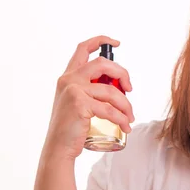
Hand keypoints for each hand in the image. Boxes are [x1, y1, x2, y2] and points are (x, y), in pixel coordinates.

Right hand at [42, 35, 134, 161]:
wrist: (59, 148)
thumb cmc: (72, 128)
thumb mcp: (78, 102)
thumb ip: (91, 90)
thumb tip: (119, 86)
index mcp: (68, 76)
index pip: (83, 49)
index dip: (100, 41)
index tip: (116, 43)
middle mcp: (69, 79)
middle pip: (103, 64)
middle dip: (122, 73)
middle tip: (130, 89)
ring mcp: (73, 91)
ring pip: (111, 90)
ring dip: (126, 104)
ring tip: (130, 117)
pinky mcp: (80, 104)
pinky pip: (109, 109)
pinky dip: (121, 118)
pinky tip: (126, 126)